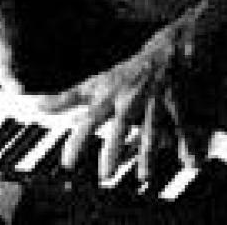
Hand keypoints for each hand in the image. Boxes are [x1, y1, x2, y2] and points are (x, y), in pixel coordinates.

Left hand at [38, 2, 208, 182]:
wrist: (167, 48)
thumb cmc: (128, 71)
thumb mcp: (97, 82)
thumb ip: (68, 98)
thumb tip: (38, 107)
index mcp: (110, 95)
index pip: (89, 119)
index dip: (78, 139)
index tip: (68, 162)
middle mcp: (129, 98)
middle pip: (118, 126)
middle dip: (111, 150)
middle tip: (104, 175)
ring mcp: (152, 102)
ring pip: (149, 130)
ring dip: (146, 155)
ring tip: (143, 177)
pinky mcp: (174, 105)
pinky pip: (180, 127)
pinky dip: (186, 143)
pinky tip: (188, 161)